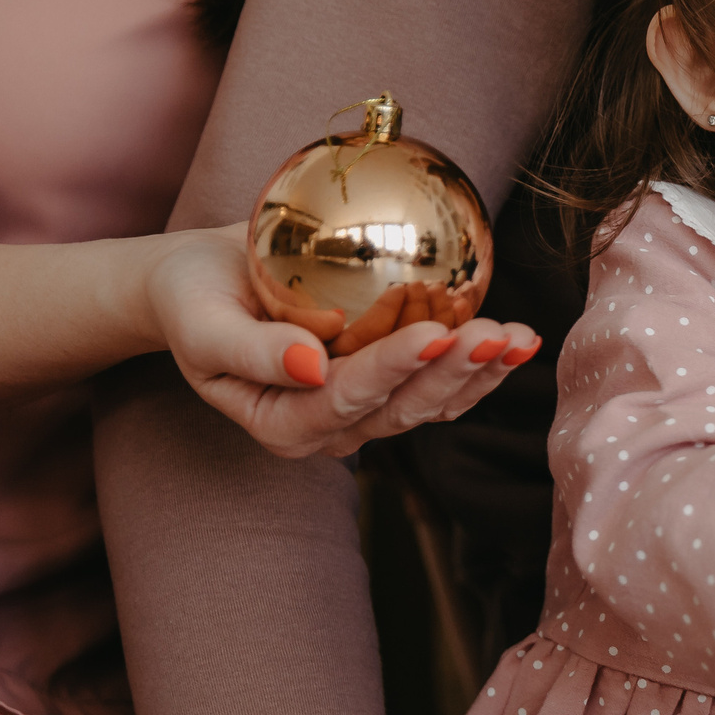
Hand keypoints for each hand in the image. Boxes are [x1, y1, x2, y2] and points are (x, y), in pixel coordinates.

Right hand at [147, 227, 540, 459]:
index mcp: (285, 425)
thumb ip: (250, 351)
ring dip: (482, 372)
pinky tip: (522, 337)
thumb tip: (311, 366)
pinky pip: (444, 380)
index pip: (346, 399)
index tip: (436, 333)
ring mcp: (367, 411)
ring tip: (521, 338)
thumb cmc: (192, 300)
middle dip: (454, 373)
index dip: (394, 370)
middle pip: (403, 408)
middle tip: (494, 334)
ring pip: (434, 401)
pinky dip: (483, 361)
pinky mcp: (392, 384)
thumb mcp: (201, 324)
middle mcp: (332, 429)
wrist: (204, 286)